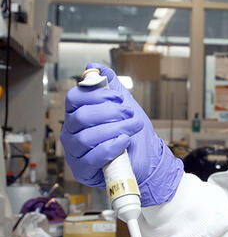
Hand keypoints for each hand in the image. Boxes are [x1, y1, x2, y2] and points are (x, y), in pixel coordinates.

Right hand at [60, 63, 182, 205]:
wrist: (147, 158)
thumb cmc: (131, 132)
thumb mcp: (124, 104)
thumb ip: (110, 85)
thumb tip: (94, 66)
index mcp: (77, 114)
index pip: (74, 98)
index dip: (97, 95)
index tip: (118, 98)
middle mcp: (71, 132)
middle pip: (81, 116)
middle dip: (111, 113)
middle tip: (129, 114)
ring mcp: (75, 152)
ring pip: (86, 137)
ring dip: (115, 129)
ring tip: (133, 127)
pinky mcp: (83, 169)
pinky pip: (92, 157)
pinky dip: (111, 147)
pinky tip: (124, 141)